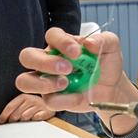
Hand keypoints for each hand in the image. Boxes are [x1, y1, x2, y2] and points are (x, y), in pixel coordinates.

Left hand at [0, 93, 54, 122]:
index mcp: (23, 97)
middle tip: (14, 123)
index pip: (10, 107)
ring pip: (25, 117)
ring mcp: (39, 105)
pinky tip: (35, 118)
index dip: (4, 115)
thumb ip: (13, 109)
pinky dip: (34, 120)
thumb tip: (1, 119)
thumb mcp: (23, 104)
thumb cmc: (33, 106)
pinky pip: (35, 119)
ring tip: (26, 120)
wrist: (52, 104)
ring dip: (24, 121)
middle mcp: (30, 99)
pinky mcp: (46, 111)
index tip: (1, 121)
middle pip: (16, 114)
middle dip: (13, 120)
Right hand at [16, 28, 132, 112]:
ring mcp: (46, 81)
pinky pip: (48, 101)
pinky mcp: (52, 99)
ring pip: (25, 81)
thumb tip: (89, 43)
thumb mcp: (111, 46)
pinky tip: (77, 96)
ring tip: (65, 84)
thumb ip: (103, 40)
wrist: (113, 88)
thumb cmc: (106, 64)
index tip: (77, 52)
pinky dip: (64, 100)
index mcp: (61, 43)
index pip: (51, 36)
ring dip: (42, 83)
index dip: (61, 42)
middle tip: (67, 68)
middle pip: (27, 56)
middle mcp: (48, 60)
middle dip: (44, 62)